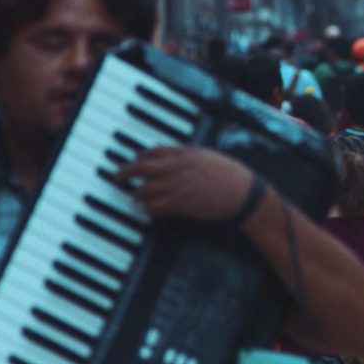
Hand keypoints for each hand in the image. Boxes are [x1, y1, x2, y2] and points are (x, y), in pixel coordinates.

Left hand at [117, 147, 256, 220]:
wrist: (244, 193)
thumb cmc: (232, 175)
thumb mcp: (209, 156)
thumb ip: (189, 155)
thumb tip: (174, 156)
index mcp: (185, 154)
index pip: (151, 152)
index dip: (139, 157)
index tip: (135, 161)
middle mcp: (176, 168)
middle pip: (140, 168)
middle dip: (124, 173)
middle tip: (118, 178)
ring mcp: (177, 186)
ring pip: (143, 190)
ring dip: (138, 195)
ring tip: (137, 198)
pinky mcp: (180, 204)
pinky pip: (154, 208)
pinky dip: (149, 210)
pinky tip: (150, 211)